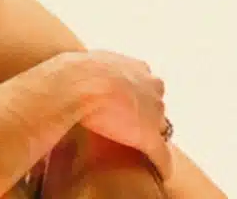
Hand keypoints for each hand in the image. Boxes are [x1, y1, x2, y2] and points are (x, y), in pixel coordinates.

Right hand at [60, 50, 174, 180]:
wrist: (76, 86)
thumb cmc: (74, 72)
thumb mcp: (85, 62)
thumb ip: (92, 68)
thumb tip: (74, 72)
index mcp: (137, 68)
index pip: (147, 83)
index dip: (136, 96)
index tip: (125, 104)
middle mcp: (151, 86)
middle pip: (156, 105)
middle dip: (146, 115)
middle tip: (129, 126)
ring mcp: (153, 112)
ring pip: (161, 128)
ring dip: (152, 137)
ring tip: (141, 149)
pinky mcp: (149, 137)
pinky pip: (162, 155)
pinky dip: (162, 164)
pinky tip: (161, 174)